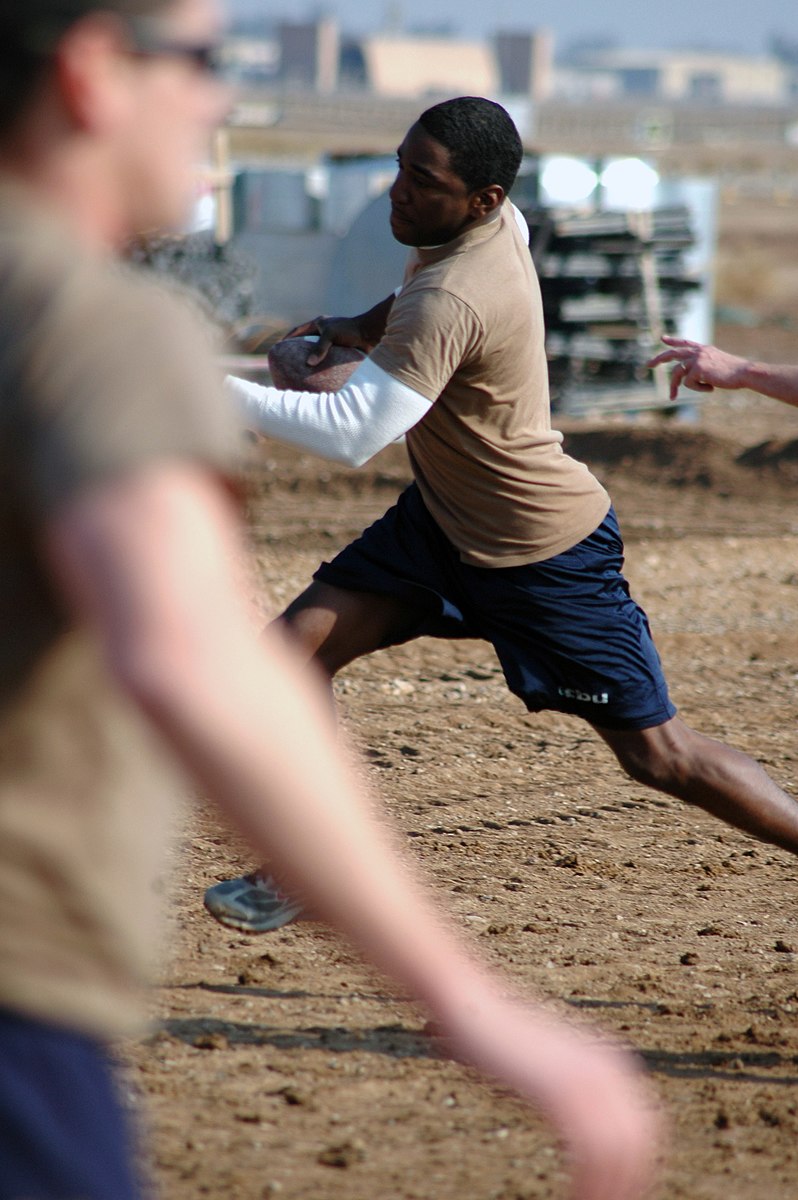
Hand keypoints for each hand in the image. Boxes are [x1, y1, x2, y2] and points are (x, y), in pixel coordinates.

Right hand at [284, 315, 368, 365]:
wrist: (372, 333)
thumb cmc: (351, 331)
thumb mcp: (331, 336)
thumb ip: (320, 349)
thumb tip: (309, 364)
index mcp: (319, 323)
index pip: (298, 330)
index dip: (288, 339)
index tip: (279, 347)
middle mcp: (325, 331)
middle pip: (307, 341)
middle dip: (298, 350)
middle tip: (289, 362)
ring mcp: (334, 340)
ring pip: (318, 351)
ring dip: (311, 359)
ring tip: (302, 372)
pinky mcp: (342, 350)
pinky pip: (329, 358)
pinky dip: (323, 365)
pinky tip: (319, 376)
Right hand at [437, 991, 660, 1199]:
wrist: (474, 1010)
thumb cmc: (504, 1042)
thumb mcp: (555, 1064)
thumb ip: (581, 1091)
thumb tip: (594, 1135)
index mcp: (614, 1063)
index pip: (646, 1132)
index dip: (637, 1170)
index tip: (618, 1193)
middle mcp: (610, 1068)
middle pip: (639, 1147)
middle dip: (625, 1185)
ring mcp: (586, 1078)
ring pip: (617, 1155)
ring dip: (605, 1191)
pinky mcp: (561, 1089)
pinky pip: (591, 1151)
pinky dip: (588, 1185)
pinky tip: (574, 1197)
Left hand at [646, 336, 749, 400]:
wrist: (744, 372)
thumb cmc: (733, 373)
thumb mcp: (716, 365)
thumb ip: (701, 367)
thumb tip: (686, 378)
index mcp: (704, 349)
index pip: (685, 343)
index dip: (673, 341)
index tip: (662, 339)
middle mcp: (698, 352)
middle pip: (672, 354)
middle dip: (658, 359)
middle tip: (647, 365)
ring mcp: (697, 359)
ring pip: (677, 374)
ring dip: (673, 387)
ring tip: (672, 398)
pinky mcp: (697, 368)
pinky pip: (688, 384)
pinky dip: (698, 389)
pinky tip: (711, 388)